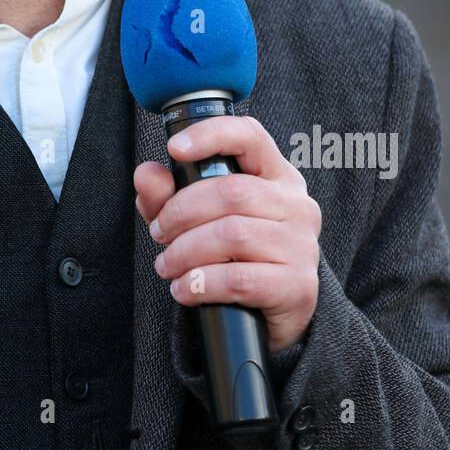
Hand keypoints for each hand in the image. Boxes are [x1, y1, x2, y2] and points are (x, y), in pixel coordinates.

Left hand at [134, 116, 321, 353]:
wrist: (270, 314)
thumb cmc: (235, 255)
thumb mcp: (196, 219)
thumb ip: (168, 195)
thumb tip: (146, 173)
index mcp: (276, 175)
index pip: (250, 136)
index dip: (211, 135)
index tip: (174, 148)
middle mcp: (296, 204)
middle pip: (232, 192)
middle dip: (182, 212)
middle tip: (159, 232)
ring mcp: (302, 245)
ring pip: (232, 235)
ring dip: (186, 251)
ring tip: (167, 265)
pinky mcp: (298, 285)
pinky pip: (239, 278)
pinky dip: (201, 283)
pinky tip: (184, 289)